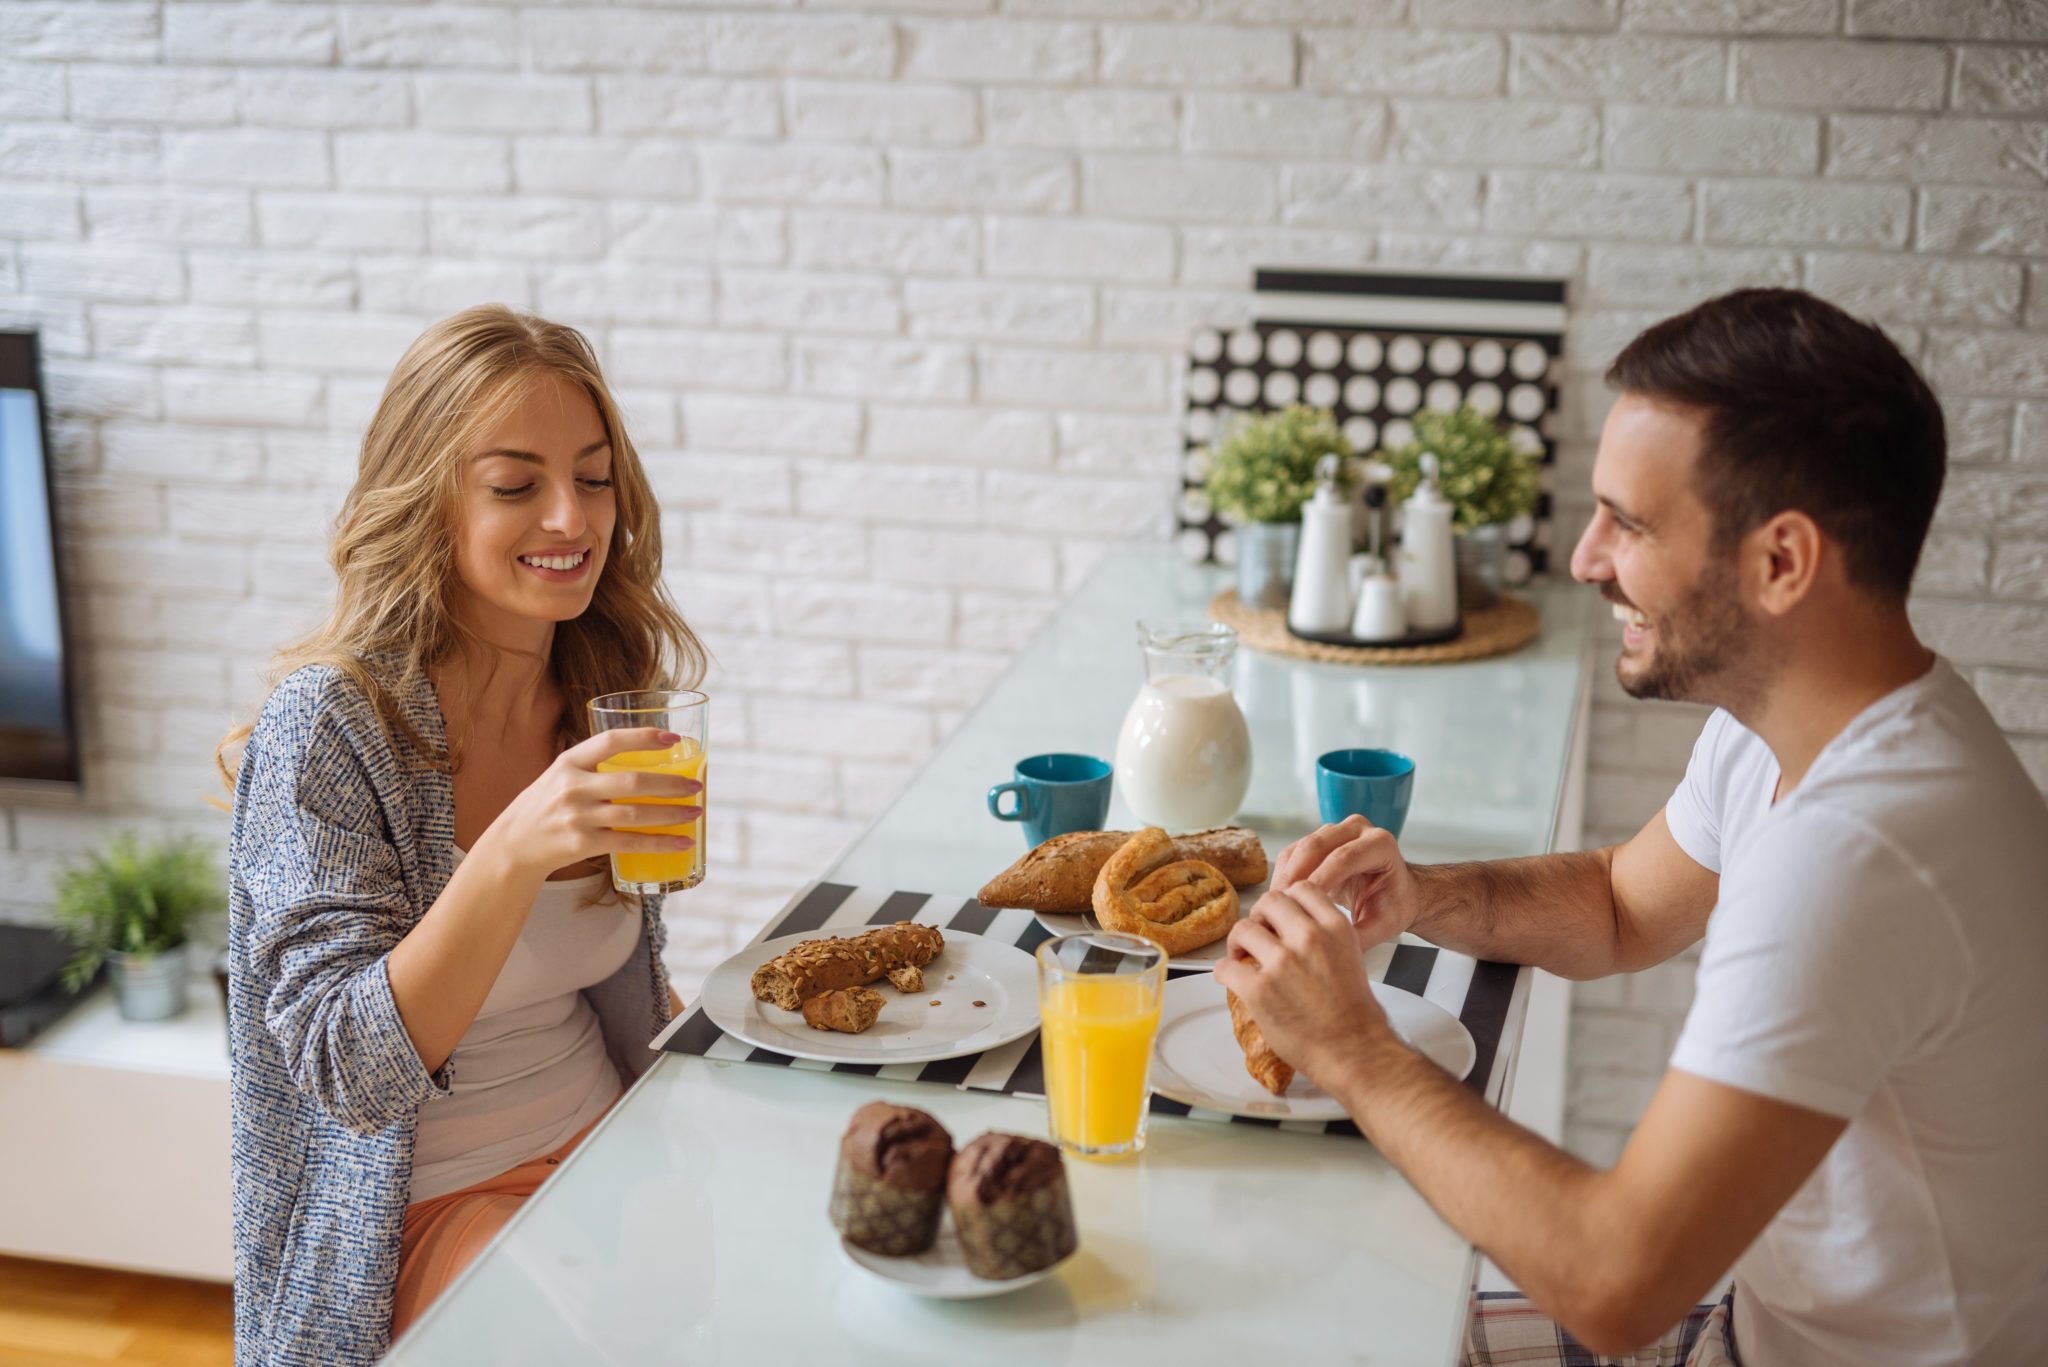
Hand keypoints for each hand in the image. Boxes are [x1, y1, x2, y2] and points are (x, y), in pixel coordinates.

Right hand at [474, 727, 703, 882]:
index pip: (611, 741)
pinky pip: (629, 843)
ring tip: (695, 812)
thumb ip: (594, 766)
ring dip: (671, 814)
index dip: (644, 737)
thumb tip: (649, 759)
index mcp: (569, 762)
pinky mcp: (581, 844)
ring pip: (635, 814)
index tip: (674, 738)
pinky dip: (659, 843)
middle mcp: (572, 787)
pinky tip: (681, 843)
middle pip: (631, 782)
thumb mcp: (561, 775)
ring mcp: (576, 817)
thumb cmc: (546, 805)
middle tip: (697, 786)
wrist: (513, 845)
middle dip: (670, 784)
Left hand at [1214, 882, 1395, 1091]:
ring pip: (1242, 929)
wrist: (1355, 1051)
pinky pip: (1224, 967)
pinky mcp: (1259, 990)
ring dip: (1237, 942)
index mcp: (1334, 927)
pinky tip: (1233, 980)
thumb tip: (1297, 929)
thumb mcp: (1351, 957)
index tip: (1279, 916)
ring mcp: (1282, 963)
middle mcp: (1308, 938)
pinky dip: (1224, 972)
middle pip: (1269, 901)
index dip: (1286, 901)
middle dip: (1260, 916)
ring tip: (1241, 957)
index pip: (1301, 888)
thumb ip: (1326, 936)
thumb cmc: (1355, 1013)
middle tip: (1258, 935)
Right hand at [1271, 815, 1420, 950]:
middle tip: (1280, 907)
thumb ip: (1359, 936)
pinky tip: (1280, 899)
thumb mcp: (1383, 925)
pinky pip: (1293, 853)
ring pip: (1300, 848)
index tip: (1301, 906)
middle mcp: (1358, 830)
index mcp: (1380, 844)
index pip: (1344, 858)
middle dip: (1295, 877)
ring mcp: (1336, 831)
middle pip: (1316, 846)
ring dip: (1284, 877)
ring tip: (1276, 907)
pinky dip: (1283, 875)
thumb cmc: (1393, 905)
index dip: (1320, 880)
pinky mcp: (1317, 839)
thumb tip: (1330, 952)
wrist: (1396, 892)